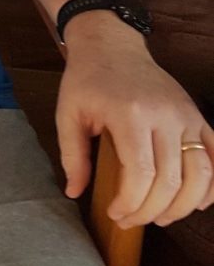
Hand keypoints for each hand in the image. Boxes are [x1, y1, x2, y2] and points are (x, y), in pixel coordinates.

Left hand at [56, 20, 213, 227]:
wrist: (111, 45)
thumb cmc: (87, 80)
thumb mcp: (67, 113)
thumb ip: (72, 155)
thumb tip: (74, 192)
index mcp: (129, 113)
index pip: (141, 173)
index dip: (131, 203)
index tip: (115, 213)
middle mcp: (163, 114)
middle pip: (171, 180)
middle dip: (151, 211)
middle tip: (131, 220)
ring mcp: (185, 114)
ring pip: (201, 174)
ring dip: (184, 206)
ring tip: (161, 217)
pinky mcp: (197, 115)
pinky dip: (213, 185)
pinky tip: (196, 201)